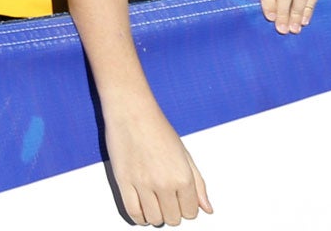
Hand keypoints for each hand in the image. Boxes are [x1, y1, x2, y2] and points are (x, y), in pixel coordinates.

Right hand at [105, 106, 211, 225]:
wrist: (132, 111)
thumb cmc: (158, 127)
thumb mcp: (186, 155)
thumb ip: (198, 184)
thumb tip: (207, 208)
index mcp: (183, 177)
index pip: (191, 212)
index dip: (187, 208)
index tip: (181, 201)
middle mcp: (164, 184)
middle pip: (173, 219)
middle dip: (172, 212)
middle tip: (167, 200)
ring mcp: (143, 184)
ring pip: (154, 219)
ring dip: (156, 215)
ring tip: (154, 204)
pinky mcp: (123, 181)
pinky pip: (133, 212)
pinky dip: (139, 217)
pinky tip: (142, 210)